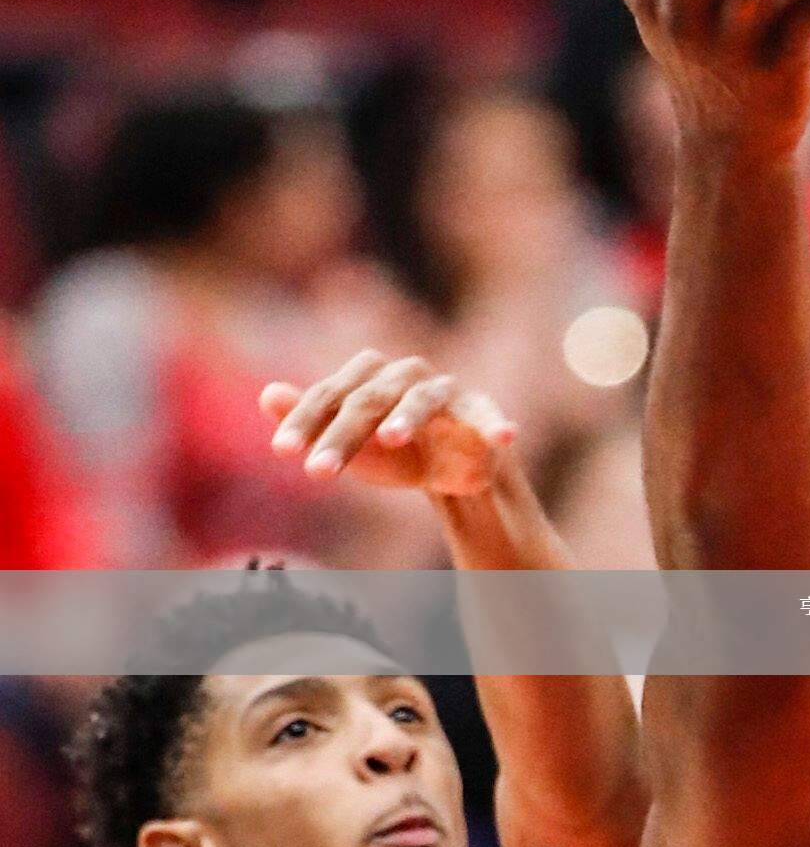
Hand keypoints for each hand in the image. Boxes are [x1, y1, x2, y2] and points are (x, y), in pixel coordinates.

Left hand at [261, 351, 516, 497]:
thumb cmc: (393, 452)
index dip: (305, 420)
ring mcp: (446, 391)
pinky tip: (503, 437)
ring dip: (409, 416)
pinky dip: (495, 424)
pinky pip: (487, 415)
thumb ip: (311, 419)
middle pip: (370, 399)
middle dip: (343, 435)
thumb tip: (267, 395)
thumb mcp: (348, 443)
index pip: (331, 394)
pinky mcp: (481, 411)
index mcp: (369, 377)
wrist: (451, 470)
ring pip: (423, 398)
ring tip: (391, 439)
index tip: (282, 452)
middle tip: (318, 471)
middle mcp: (406, 375)